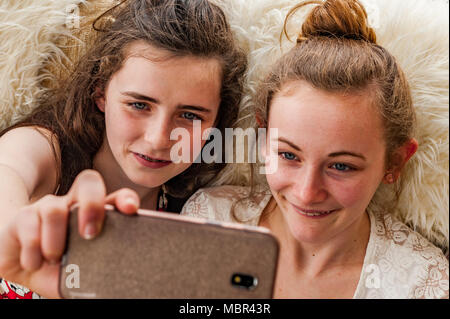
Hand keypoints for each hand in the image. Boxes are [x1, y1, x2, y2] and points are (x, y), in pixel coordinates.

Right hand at [0, 169, 139, 297]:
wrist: (27, 268)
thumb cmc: (64, 269)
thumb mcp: (87, 271)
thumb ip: (104, 267)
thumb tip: (121, 280)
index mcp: (98, 215)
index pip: (118, 197)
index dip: (126, 199)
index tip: (131, 210)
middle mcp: (75, 204)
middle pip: (89, 182)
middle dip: (92, 205)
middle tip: (90, 235)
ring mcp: (50, 207)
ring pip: (55, 209)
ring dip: (55, 240)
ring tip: (54, 260)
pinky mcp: (25, 216)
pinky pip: (29, 222)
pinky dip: (33, 249)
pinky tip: (35, 262)